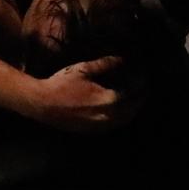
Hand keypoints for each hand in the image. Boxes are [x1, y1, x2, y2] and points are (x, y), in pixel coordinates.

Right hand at [20, 56, 143, 132]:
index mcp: (108, 100)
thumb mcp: (83, 69)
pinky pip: (113, 125)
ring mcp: (100, 126)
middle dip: (140, 99)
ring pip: (124, 120)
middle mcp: (108, 116)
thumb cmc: (62, 84)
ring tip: (135, 99)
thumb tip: (122, 59)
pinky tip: (119, 110)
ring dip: (132, 110)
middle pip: (132, 110)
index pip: (133, 94)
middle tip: (144, 88)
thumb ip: (105, 64)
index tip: (145, 76)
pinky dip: (120, 117)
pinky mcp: (92, 131)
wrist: (43, 104)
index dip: (141, 85)